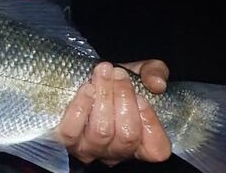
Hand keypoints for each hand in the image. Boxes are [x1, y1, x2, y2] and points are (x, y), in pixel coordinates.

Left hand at [57, 60, 171, 165]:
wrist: (84, 78)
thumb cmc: (116, 80)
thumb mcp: (141, 72)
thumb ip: (155, 72)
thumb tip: (158, 85)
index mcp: (141, 143)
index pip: (156, 150)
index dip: (151, 123)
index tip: (142, 96)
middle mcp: (117, 152)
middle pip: (127, 136)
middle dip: (123, 99)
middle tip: (118, 73)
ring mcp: (91, 150)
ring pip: (101, 132)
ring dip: (103, 98)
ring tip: (102, 74)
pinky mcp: (67, 141)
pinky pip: (72, 131)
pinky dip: (80, 108)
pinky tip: (86, 89)